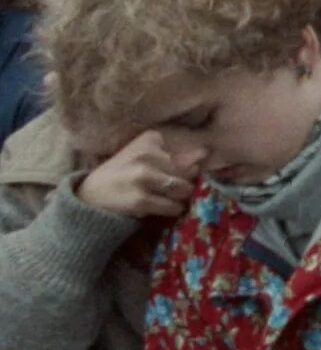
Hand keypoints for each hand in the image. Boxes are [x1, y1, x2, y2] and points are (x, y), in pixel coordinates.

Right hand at [75, 131, 197, 219]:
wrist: (88, 197)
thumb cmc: (121, 175)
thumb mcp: (141, 157)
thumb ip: (170, 155)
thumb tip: (203, 154)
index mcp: (148, 140)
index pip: (185, 152)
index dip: (187, 164)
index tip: (182, 170)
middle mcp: (145, 155)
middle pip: (187, 172)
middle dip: (184, 183)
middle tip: (172, 188)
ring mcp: (143, 177)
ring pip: (182, 188)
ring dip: (180, 197)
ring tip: (168, 198)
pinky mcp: (141, 199)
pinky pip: (172, 206)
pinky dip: (172, 209)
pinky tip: (162, 208)